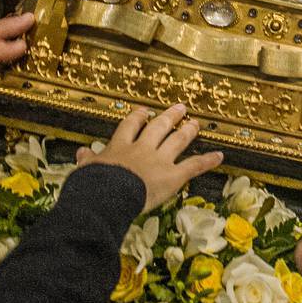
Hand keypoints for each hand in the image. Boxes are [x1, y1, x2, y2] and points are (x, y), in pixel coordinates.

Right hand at [74, 104, 222, 212]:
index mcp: (120, 146)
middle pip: (158, 128)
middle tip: (180, 108)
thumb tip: (81, 153)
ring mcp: (159, 160)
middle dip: (169, 117)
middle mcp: (142, 148)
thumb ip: (88, 161)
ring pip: (177, 140)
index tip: (144, 111)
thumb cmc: (93, 184)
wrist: (107, 194)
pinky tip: (220, 155)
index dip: (139, 117)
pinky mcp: (173, 175)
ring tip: (196, 123)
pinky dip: (207, 161)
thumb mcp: (86, 170)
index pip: (130, 126)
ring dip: (187, 131)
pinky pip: (193, 166)